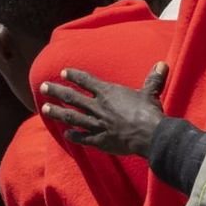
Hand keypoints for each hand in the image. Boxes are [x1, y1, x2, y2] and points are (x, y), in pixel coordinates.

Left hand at [39, 63, 167, 156]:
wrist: (149, 135)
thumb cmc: (149, 112)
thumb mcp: (150, 93)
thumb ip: (153, 79)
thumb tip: (162, 64)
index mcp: (108, 93)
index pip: (87, 81)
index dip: (74, 76)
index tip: (63, 72)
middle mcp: (98, 107)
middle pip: (72, 97)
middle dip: (56, 91)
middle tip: (42, 87)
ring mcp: (97, 124)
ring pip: (72, 117)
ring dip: (57, 112)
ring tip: (45, 109)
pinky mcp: (99, 140)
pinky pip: (83, 137)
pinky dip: (74, 136)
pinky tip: (65, 134)